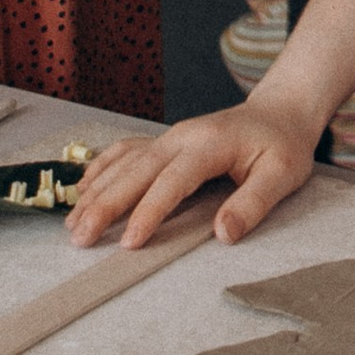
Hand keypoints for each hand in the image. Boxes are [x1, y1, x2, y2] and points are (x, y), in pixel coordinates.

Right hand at [66, 104, 315, 251]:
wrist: (279, 111)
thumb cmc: (282, 144)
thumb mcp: (282, 174)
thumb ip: (254, 204)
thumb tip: (223, 234)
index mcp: (208, 145)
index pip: (171, 182)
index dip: (149, 213)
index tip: (129, 243)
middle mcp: (181, 137)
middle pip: (134, 172)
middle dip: (104, 205)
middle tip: (79, 238)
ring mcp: (169, 137)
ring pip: (123, 164)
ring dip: (95, 192)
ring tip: (72, 223)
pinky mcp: (165, 141)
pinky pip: (125, 152)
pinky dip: (101, 169)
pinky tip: (83, 188)